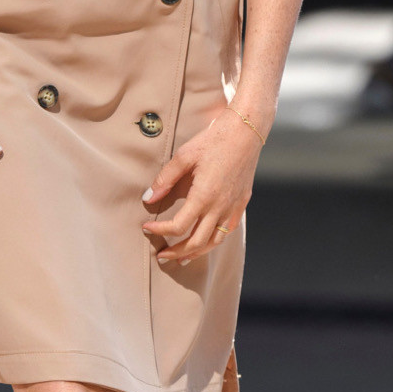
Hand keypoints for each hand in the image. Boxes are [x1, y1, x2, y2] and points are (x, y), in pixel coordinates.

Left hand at [141, 105, 262, 264]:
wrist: (246, 133)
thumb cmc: (213, 141)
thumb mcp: (183, 156)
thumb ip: (165, 180)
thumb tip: (148, 198)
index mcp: (204, 196)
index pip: (179, 226)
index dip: (160, 230)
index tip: (146, 227)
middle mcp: (221, 206)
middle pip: (197, 242)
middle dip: (177, 252)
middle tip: (161, 256)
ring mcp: (234, 207)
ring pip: (215, 241)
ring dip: (197, 252)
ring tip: (182, 259)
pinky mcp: (241, 203)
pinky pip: (227, 230)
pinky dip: (214, 240)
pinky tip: (205, 242)